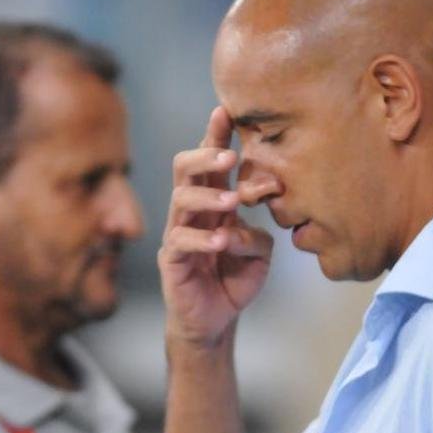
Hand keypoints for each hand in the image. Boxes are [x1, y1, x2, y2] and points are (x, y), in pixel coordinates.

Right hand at [159, 107, 273, 350]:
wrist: (215, 321)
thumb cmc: (234, 278)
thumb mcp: (259, 253)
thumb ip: (259, 233)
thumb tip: (248, 224)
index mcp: (213, 201)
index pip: (211, 162)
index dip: (216, 136)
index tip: (226, 111)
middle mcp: (192, 212)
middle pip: (185, 169)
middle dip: (205, 156)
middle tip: (228, 156)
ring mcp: (179, 233)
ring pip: (181, 199)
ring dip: (208, 197)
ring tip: (232, 202)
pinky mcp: (173, 260)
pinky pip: (181, 241)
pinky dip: (202, 238)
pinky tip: (220, 241)